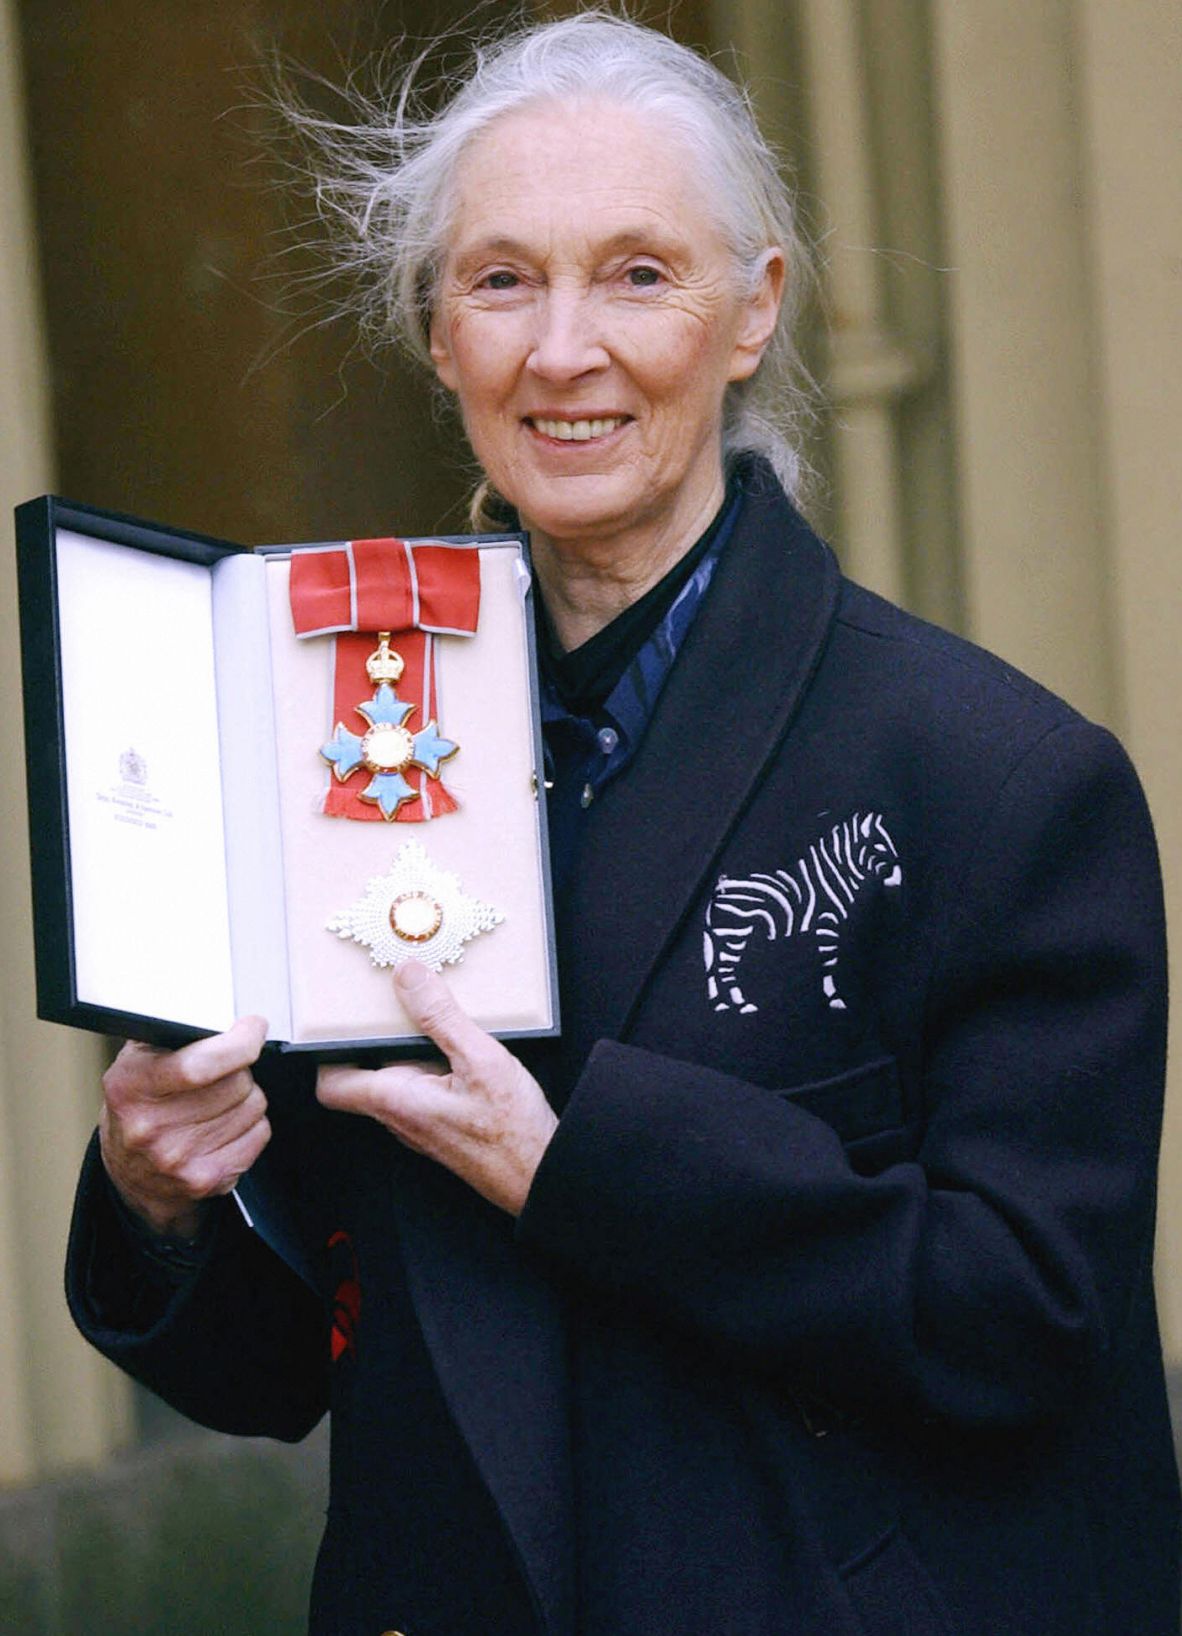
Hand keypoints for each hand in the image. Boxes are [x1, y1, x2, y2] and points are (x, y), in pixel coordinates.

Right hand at [99, 1016, 270, 1239]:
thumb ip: (174, 1035)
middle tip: (222, 1074)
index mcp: (131, 1087)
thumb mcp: (137, 1059)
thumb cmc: (139, 1104)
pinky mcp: (204, 1180)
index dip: (239, 1042)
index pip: (201, 1064)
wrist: (129, 1170)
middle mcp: (151, 1127)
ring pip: (253, 1107)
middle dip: (240, 1070)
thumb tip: (226, 1018)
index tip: (252, 1028)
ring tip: (217, 1102)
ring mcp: (178, 1158)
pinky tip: (224, 1126)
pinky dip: (251, 1126)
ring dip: (245, 1098)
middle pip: (237, 1082)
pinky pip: (259, 1134)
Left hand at [316, 962, 557, 1215]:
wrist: (541, 1176)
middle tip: (398, 1005)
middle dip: (378, 1039)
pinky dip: (432, 1066)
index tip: (346, 1019)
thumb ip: (440, 1016)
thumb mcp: (479, 1058)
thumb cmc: (510, 1132)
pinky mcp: (443, 1128)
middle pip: (366, 1076)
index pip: (332, 1085)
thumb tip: (408, 977)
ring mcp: (422, 1127)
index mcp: (395, 1102)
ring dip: (408, 1052)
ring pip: (397, 1084)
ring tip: (434, 1020)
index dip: (329, 1052)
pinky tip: (462, 1051)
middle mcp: (401, 1119)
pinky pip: (423, 1092)